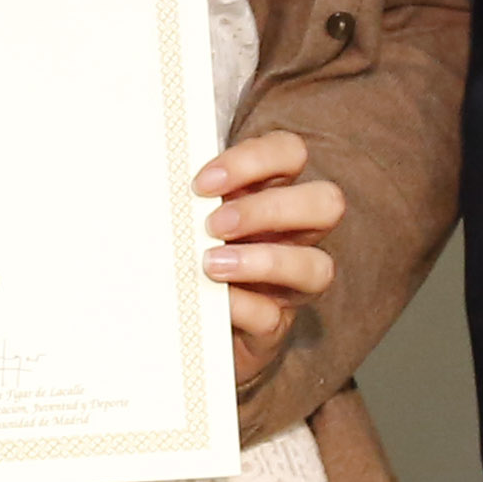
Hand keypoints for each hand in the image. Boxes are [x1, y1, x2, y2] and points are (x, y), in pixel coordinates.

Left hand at [198, 129, 344, 373]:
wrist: (177, 317)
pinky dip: (240, 306)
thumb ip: (187, 196)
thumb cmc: (186, 251)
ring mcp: (291, 284)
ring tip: (211, 263)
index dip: (255, 160)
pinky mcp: (273, 327)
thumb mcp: (188, 214)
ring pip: (318, 266)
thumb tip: (155, 179)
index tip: (203, 182)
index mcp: (273, 193)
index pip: (290, 153)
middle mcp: (295, 235)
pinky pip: (272, 316)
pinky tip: (213, 300)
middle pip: (327, 203)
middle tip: (214, 223)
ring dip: (264, 261)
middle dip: (269, 209)